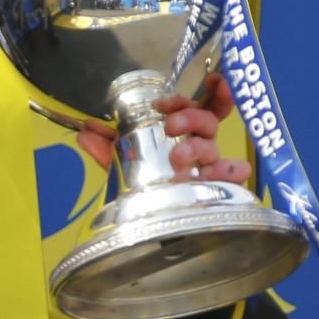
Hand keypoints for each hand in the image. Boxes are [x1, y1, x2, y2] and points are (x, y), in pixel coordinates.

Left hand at [76, 73, 251, 184]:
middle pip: (206, 121)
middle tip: (170, 126)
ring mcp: (208, 166)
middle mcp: (199, 146)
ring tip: (178, 156)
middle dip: (189, 117)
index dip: (182, 100)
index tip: (162, 104)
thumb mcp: (122, 162)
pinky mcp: (217, 187)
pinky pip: (234, 175)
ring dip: (199, 145)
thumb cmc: (143, 181)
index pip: (191, 107)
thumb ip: (104, 148)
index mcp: (181, 133)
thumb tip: (84, 131)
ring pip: (214, 146)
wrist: (149, 218)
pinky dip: (234, 170)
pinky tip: (229, 170)